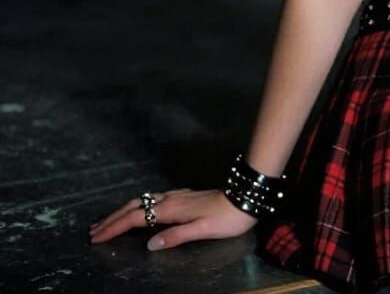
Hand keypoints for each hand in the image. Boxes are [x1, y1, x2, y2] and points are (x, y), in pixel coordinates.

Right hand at [89, 188, 254, 249]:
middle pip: (135, 207)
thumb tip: (150, 244)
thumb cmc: (225, 218)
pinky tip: (140, 210)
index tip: (96, 237)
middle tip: (94, 230)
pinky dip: (138, 206)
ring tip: (109, 221)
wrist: (245, 198)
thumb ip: (175, 236)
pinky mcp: (184, 196)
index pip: (136, 218)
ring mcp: (177, 196)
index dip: (115, 227)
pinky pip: (153, 200)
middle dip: (113, 218)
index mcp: (171, 209)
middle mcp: (171, 199)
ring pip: (143, 201)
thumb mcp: (202, 230)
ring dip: (123, 211)